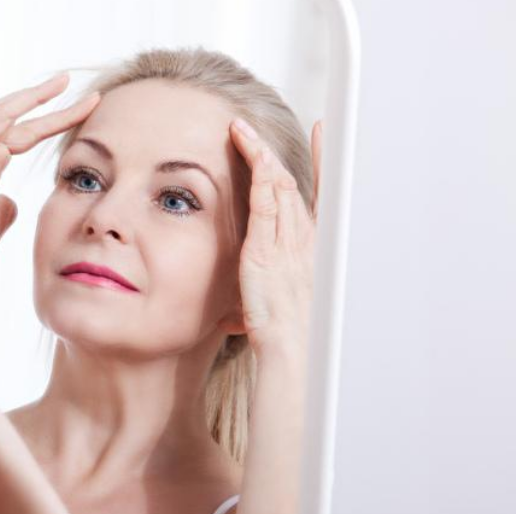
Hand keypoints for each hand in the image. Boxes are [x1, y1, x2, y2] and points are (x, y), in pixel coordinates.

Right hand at [0, 78, 98, 282]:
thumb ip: (5, 210)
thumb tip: (11, 200)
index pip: (28, 136)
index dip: (55, 121)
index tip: (84, 110)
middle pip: (18, 118)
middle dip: (45, 98)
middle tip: (67, 79)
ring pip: (1, 115)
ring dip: (31, 96)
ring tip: (60, 81)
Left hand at [227, 118, 322, 355]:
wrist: (292, 348)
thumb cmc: (283, 335)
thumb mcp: (270, 308)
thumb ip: (254, 301)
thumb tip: (233, 317)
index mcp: (306, 249)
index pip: (309, 197)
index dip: (315, 163)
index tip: (321, 133)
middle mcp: (302, 238)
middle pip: (290, 182)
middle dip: (276, 150)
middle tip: (263, 124)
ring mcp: (287, 240)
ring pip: (278, 184)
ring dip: (259, 153)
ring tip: (242, 128)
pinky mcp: (268, 246)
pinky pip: (266, 199)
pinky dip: (260, 170)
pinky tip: (250, 150)